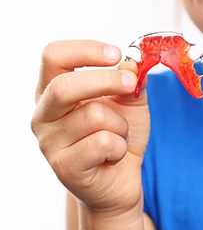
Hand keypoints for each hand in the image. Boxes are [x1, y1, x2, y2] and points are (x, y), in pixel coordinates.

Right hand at [31, 40, 150, 216]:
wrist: (120, 179)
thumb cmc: (119, 134)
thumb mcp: (130, 100)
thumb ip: (132, 78)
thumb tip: (132, 63)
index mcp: (53, 90)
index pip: (53, 56)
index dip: (85, 50)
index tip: (115, 54)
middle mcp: (43, 114)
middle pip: (64, 86)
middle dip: (107, 81)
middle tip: (131, 84)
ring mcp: (49, 142)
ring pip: (94, 115)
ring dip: (120, 124)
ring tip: (117, 136)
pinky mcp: (63, 167)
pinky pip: (103, 143)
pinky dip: (119, 146)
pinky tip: (113, 155)